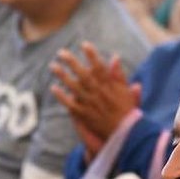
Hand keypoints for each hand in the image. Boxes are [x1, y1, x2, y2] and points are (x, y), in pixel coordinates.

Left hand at [50, 42, 140, 156]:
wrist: (125, 133)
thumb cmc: (126, 111)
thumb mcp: (126, 91)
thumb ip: (119, 74)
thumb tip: (115, 57)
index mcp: (110, 86)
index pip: (100, 67)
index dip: (92, 55)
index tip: (84, 44)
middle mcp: (99, 93)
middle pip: (84, 75)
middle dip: (72, 62)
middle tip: (62, 52)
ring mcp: (91, 104)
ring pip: (74, 87)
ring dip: (63, 76)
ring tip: (53, 65)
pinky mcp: (84, 115)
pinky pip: (71, 105)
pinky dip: (62, 97)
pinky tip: (54, 88)